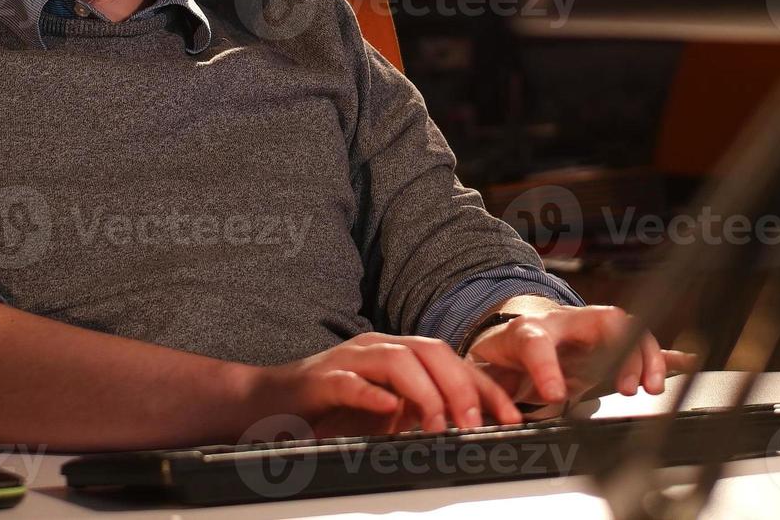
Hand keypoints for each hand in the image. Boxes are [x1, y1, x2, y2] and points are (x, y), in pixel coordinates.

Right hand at [246, 332, 524, 438]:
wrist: (267, 403)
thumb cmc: (328, 411)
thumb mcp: (386, 415)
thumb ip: (421, 414)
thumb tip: (468, 430)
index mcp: (398, 355)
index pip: (453, 362)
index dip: (486, 388)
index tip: (513, 417)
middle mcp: (378, 349)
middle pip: (431, 352)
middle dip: (462, 387)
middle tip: (478, 424)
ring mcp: (349, 360)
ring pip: (398, 360)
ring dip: (426, 392)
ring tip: (441, 423)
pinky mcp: (321, 379)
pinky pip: (350, 381)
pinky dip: (372, 394)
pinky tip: (388, 410)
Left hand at [464, 305, 696, 405]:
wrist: (518, 336)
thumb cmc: (505, 355)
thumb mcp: (487, 370)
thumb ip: (487, 388)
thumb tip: (479, 412)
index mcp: (529, 332)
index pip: (537, 342)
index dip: (547, 366)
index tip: (555, 395)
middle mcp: (566, 323)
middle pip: (602, 320)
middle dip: (621, 349)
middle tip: (627, 388)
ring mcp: (592, 329)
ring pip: (627, 327)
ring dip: (645, 355)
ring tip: (651, 388)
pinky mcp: (608, 342)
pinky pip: (639, 343)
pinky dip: (661, 355)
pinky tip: (684, 361)